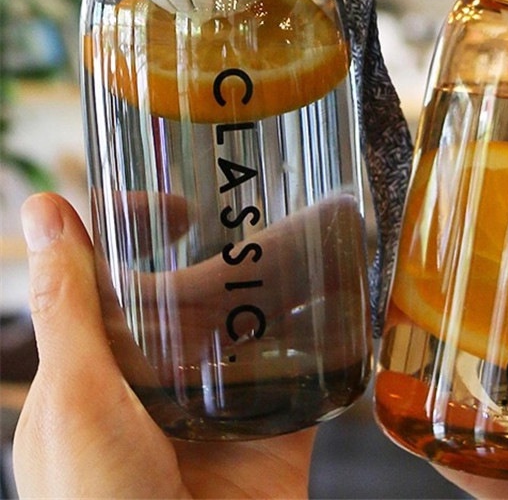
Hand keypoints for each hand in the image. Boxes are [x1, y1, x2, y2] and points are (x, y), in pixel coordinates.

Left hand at [13, 193, 315, 498]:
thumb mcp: (75, 402)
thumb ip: (69, 308)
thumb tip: (43, 208)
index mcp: (102, 369)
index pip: (117, 276)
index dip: (141, 227)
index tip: (176, 205)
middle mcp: (162, 377)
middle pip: (194, 289)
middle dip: (226, 245)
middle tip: (262, 208)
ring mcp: (222, 401)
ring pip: (251, 319)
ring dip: (281, 275)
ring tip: (315, 227)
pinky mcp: (275, 424)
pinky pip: (305, 365)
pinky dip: (325, 325)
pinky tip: (342, 286)